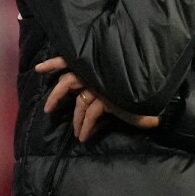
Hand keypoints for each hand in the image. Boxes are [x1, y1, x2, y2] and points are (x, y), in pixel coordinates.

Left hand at [36, 57, 159, 140]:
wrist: (156, 93)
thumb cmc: (134, 81)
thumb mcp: (112, 78)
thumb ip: (98, 79)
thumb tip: (81, 91)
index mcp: (94, 63)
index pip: (70, 59)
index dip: (54, 63)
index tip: (38, 68)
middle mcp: (95, 72)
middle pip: (68, 81)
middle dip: (56, 95)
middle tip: (48, 109)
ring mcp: (100, 84)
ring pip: (80, 101)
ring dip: (76, 119)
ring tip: (75, 131)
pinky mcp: (106, 97)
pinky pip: (91, 113)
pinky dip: (85, 126)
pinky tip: (83, 136)